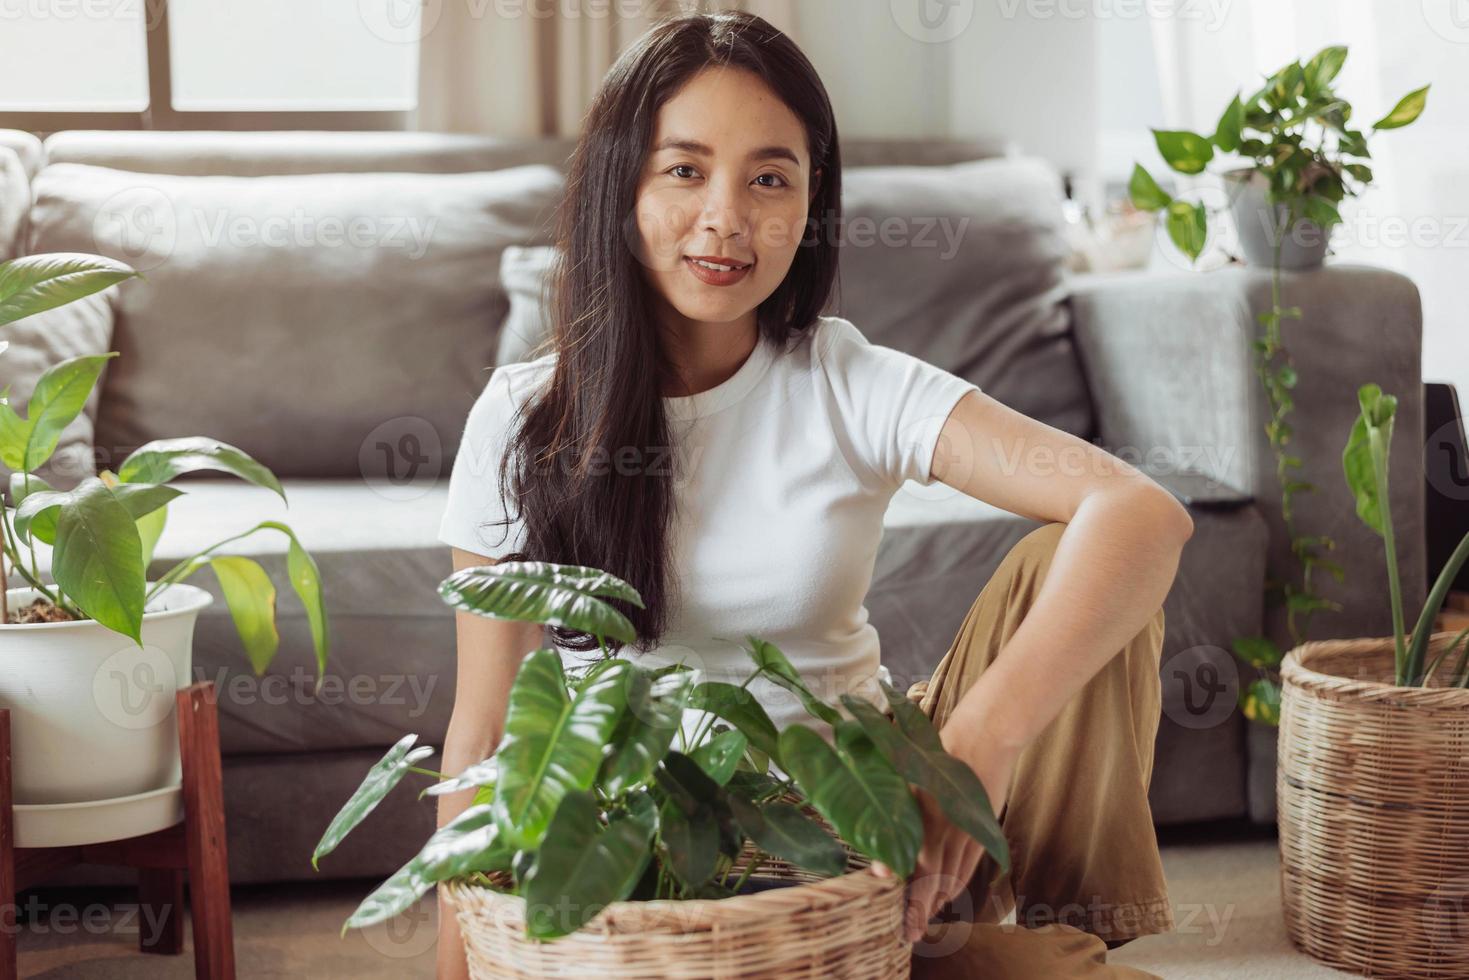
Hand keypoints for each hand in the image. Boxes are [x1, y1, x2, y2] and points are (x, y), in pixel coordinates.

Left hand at [870, 736, 1017, 943]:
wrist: (983, 739)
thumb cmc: (937, 755)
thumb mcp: (908, 782)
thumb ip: (894, 819)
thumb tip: (882, 863)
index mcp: (919, 819)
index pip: (909, 869)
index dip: (903, 893)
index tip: (894, 910)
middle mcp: (942, 833)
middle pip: (929, 884)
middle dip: (918, 910)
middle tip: (910, 932)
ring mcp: (964, 835)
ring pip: (949, 881)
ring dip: (936, 902)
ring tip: (923, 919)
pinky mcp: (981, 834)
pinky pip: (966, 870)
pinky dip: (954, 887)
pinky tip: (944, 896)